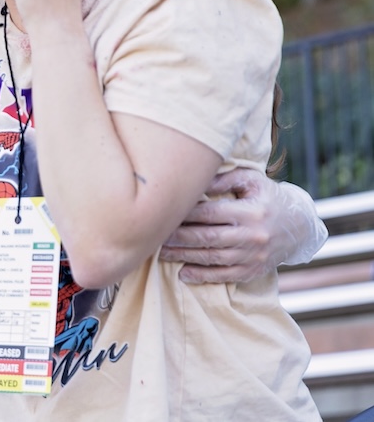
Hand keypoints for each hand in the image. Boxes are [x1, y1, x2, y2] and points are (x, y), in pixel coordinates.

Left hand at [160, 168, 326, 282]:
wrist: (300, 226)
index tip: (165, 212)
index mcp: (251, 212)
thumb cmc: (268, 197)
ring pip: (213, 258)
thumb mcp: (252, 181)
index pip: (211, 213)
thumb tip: (197, 181)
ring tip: (162, 253)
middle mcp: (253, 235)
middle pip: (208, 237)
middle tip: (155, 235)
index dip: (186, 213)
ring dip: (185, 257)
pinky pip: (225, 276)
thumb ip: (224, 179)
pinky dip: (203, 276)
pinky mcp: (254, 270)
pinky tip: (184, 273)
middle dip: (178, 237)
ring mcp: (254, 256)